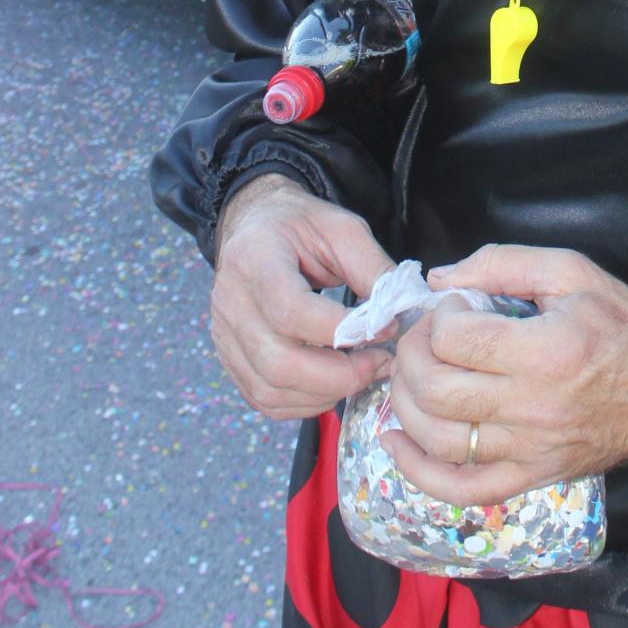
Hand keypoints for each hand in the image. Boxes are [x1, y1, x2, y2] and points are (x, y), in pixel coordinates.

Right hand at [210, 173, 394, 419]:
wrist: (255, 224)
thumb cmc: (299, 225)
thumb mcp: (342, 229)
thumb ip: (373, 268)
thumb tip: (402, 311)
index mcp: (255, 259)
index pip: (291, 312)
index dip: (342, 331)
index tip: (384, 329)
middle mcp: (231, 302)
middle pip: (278, 362)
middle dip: (339, 375)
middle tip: (379, 363)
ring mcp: (224, 335)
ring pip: (269, 389)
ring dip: (325, 394)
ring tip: (363, 373)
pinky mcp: (230, 358)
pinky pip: (264, 398)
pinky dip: (304, 403)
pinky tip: (334, 384)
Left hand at [381, 244, 627, 505]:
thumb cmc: (625, 324)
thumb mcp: (573, 272)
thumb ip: (503, 264)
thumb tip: (439, 279)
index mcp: (547, 351)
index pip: (456, 339)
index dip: (438, 316)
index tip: (454, 306)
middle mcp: (535, 407)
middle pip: (437, 391)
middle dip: (411, 357)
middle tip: (421, 337)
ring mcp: (533, 450)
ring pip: (440, 441)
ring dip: (404, 405)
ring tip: (409, 376)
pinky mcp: (534, 477)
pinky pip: (464, 489)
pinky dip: (418, 472)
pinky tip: (396, 442)